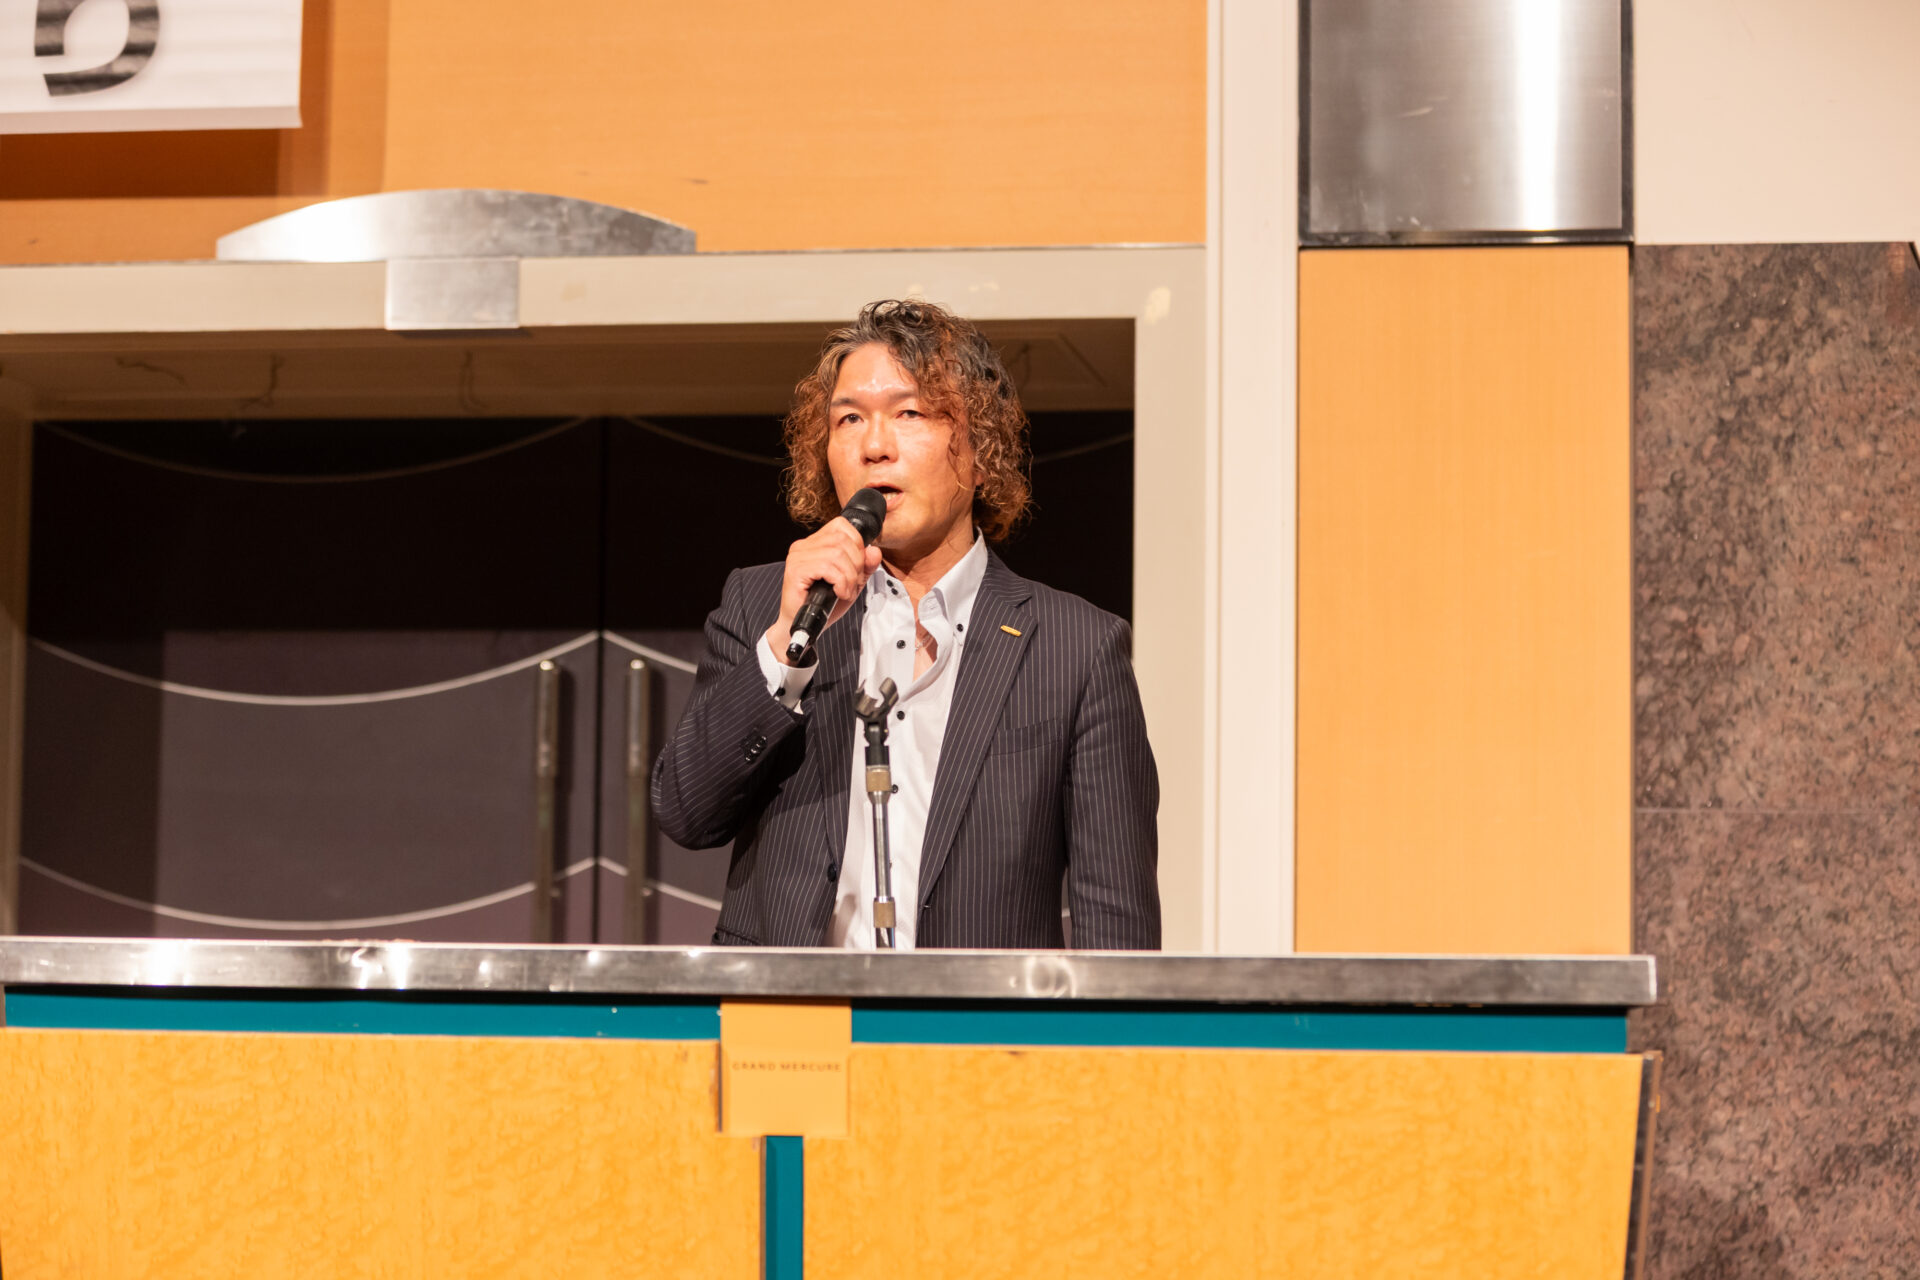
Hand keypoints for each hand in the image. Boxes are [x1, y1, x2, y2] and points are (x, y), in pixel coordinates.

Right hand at [764, 517, 882, 663]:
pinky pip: (827, 567)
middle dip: (856, 563)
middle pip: (843, 539)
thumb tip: (874, 550)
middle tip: (853, 583)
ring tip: (846, 591)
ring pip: (837, 554)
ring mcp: (798, 556)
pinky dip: (840, 582)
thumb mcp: (852, 582)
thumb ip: (865, 566)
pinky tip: (839, 593)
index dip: (857, 544)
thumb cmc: (823, 605)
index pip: (841, 526)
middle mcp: (804, 545)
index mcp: (815, 543)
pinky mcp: (795, 570)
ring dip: (849, 576)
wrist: (803, 625)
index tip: (857, 566)